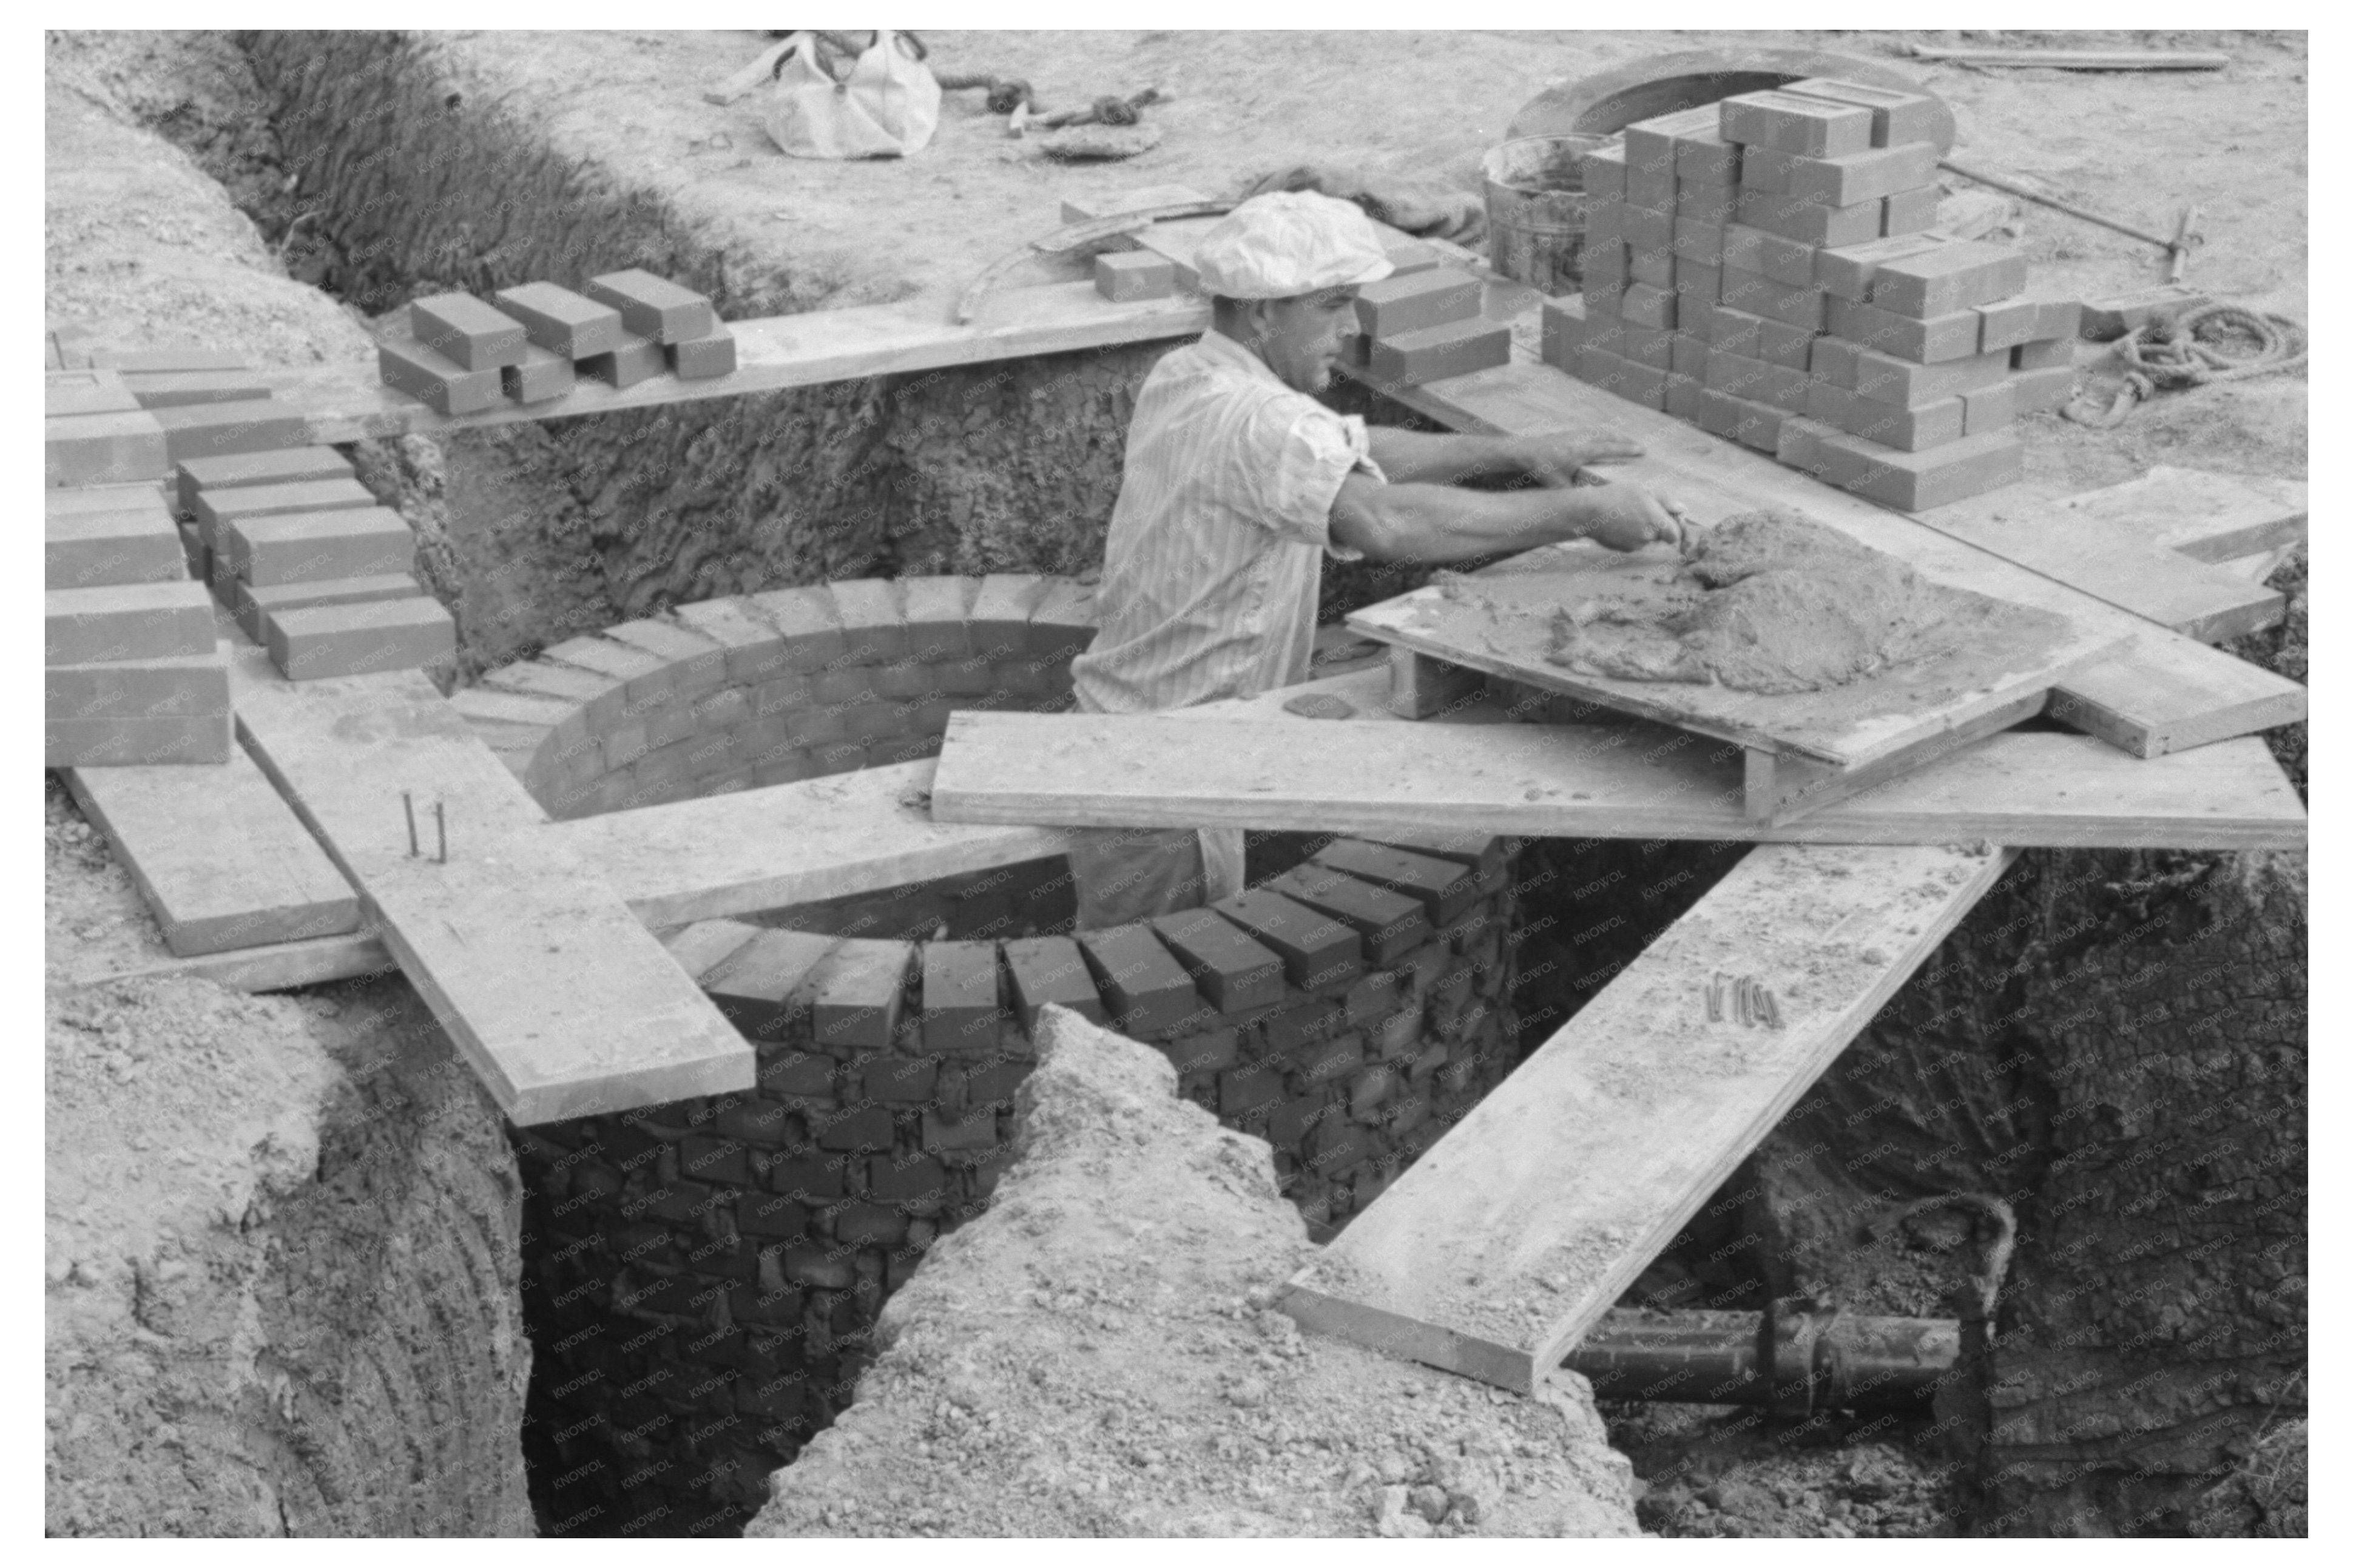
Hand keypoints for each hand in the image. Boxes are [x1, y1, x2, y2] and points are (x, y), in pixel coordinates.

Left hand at [1514, 429, 1644, 486]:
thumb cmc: (1540, 469)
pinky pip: (1592, 431)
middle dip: (1626, 441)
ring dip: (1615, 435)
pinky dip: (1602, 434)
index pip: (1609, 448)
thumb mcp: (1558, 486)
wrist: (1522, 451)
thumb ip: (1575, 494)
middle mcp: (1581, 439)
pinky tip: (1605, 438)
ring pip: (1601, 431)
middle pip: (1609, 436)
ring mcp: (1575, 433)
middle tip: (1640, 446)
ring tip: (1626, 441)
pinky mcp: (1569, 432)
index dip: (1627, 449)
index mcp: (1582, 451)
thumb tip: (1591, 505)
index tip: (1642, 450)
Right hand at [1577, 482, 1682, 552]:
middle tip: (1639, 511)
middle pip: (1659, 536)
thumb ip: (1666, 501)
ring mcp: (1635, 546)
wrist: (1588, 512)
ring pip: (1645, 540)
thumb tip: (1682, 510)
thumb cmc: (1617, 496)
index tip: (1665, 518)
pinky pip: (1632, 543)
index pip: (1675, 535)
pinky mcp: (1622, 550)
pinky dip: (1628, 535)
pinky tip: (1617, 524)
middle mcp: (1648, 537)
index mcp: (1656, 522)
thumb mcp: (1643, 490)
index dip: (1672, 528)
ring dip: (1640, 530)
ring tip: (1625, 515)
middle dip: (1653, 526)